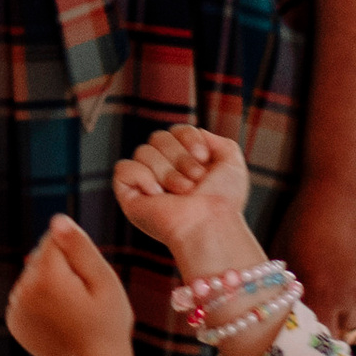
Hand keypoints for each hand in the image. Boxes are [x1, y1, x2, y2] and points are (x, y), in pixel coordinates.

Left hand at [5, 214, 134, 355]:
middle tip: (84, 299)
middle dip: (62, 267)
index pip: (55, 238)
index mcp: (46, 276)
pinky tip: (59, 319)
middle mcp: (23, 288)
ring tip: (73, 311)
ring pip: (34, 274)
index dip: (77, 255)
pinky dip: (41, 300)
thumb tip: (57, 220)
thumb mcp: (105, 283)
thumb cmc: (106, 325)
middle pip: (42, 255)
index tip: (88, 281)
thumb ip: (80, 248)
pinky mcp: (13, 320)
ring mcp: (15, 306)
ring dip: (51, 283)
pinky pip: (27, 294)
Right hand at [113, 125, 259, 281]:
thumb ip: (216, 141)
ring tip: (181, 193)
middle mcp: (163, 171)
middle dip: (180, 158)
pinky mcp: (128, 195)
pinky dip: (142, 177)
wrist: (210, 224)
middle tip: (194, 181)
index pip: (175, 131)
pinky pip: (123, 168)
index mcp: (184, 163)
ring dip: (167, 172)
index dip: (188, 139)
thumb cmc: (222, 200)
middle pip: (158, 137)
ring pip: (143, 151)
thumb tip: (196, 134)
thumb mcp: (231, 162)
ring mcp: (145, 183)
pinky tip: (157, 195)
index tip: (203, 158)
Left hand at [278, 172, 355, 347]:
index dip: (307, 341)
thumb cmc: (305, 221)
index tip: (300, 339)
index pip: (317, 342)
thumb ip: (289, 299)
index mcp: (325, 295)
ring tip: (335, 304)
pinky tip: (353, 287)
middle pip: (341, 338)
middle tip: (316, 322)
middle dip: (327, 332)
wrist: (345, 188)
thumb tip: (282, 327)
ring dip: (350, 323)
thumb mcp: (287, 260)